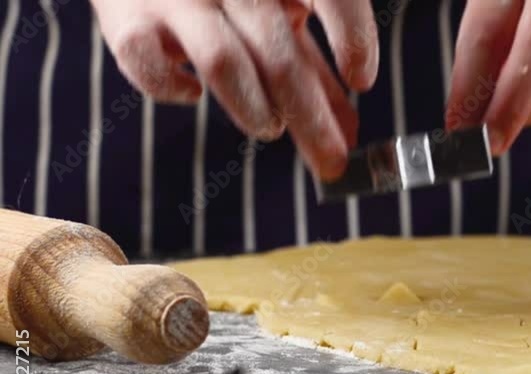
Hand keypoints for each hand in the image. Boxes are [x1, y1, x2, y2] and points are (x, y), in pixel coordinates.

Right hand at [91, 0, 379, 179]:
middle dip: (312, 117)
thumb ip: (313, 66)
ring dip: (255, 108)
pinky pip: (148, 61)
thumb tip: (349, 131)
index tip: (361, 80)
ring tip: (272, 127)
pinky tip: (192, 93)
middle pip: (280, 54)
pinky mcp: (127, 15)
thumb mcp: (276, 12)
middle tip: (333, 160)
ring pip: (224, 63)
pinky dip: (173, 87)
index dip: (354, 35)